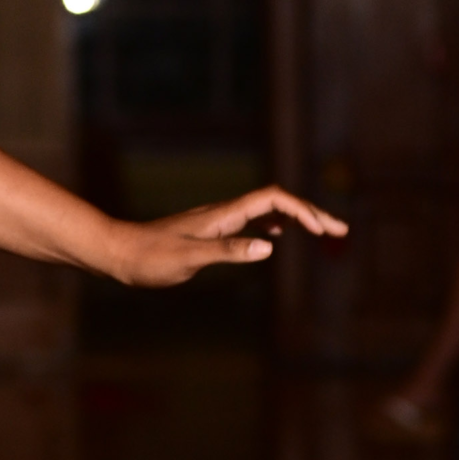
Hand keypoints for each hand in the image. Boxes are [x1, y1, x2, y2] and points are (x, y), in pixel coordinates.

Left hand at [114, 186, 347, 287]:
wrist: (117, 253)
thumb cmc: (149, 259)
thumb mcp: (189, 259)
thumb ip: (228, 252)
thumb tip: (270, 247)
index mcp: (223, 215)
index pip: (273, 199)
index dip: (302, 210)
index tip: (323, 230)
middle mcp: (223, 213)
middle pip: (277, 202)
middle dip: (311, 213)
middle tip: (341, 230)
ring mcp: (217, 221)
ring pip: (266, 211)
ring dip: (296, 218)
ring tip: (322, 231)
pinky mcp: (208, 232)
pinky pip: (250, 222)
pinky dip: (272, 225)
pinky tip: (276, 237)